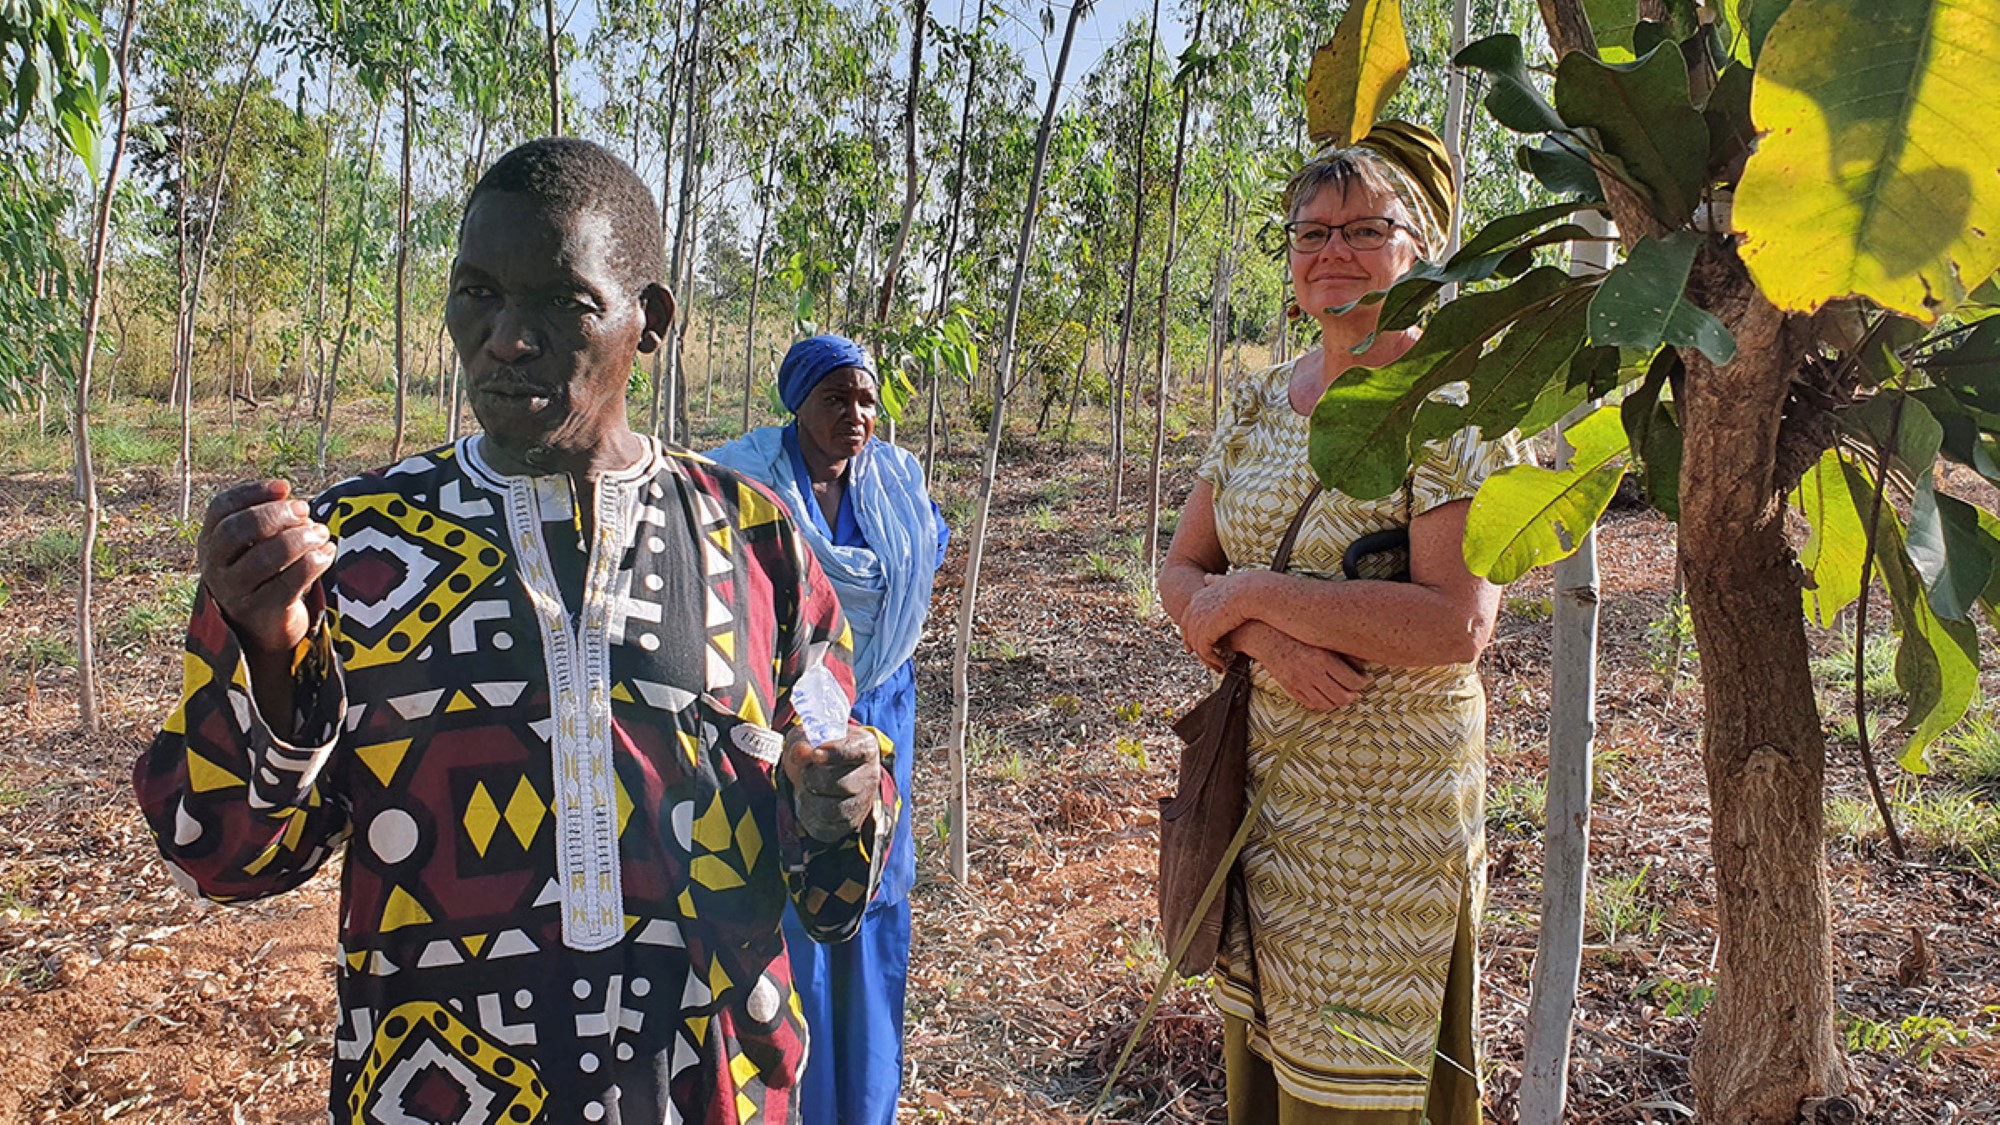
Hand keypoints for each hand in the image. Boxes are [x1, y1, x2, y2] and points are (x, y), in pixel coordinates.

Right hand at [197, 480, 334, 659]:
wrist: (264, 626)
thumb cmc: (266, 573)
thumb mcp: (258, 544)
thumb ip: (268, 519)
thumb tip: (286, 493)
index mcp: (210, 542)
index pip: (221, 508)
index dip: (252, 492)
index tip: (284, 487)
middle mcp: (215, 567)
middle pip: (238, 530)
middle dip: (276, 515)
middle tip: (305, 511)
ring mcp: (234, 592)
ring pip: (264, 558)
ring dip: (299, 539)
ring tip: (322, 533)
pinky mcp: (260, 612)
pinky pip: (287, 583)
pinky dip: (312, 563)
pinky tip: (327, 553)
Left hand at [784, 725, 880, 842]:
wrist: (821, 772)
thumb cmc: (817, 749)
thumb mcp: (807, 737)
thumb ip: (802, 741)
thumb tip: (800, 753)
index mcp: (865, 747)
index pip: (856, 752)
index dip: (835, 753)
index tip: (816, 754)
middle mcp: (870, 776)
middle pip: (841, 784)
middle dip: (813, 777)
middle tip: (806, 770)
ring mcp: (862, 802)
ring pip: (830, 809)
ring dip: (808, 797)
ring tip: (806, 786)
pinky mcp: (850, 823)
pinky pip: (824, 826)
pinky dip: (808, 814)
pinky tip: (809, 800)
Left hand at [1178, 572, 1253, 667]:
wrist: (1250, 593)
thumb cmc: (1244, 587)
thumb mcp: (1225, 581)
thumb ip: (1215, 581)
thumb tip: (1207, 578)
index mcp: (1198, 597)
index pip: (1188, 618)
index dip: (1191, 632)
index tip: (1194, 643)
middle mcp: (1194, 609)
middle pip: (1188, 632)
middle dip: (1194, 646)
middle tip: (1205, 658)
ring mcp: (1198, 621)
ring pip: (1197, 645)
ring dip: (1207, 658)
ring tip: (1218, 665)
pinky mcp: (1205, 633)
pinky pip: (1204, 651)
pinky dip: (1212, 660)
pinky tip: (1222, 664)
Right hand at [1263, 635, 1371, 711]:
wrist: (1267, 637)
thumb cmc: (1297, 634)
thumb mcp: (1322, 638)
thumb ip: (1342, 652)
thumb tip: (1363, 666)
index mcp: (1323, 658)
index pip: (1353, 681)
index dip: (1363, 682)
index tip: (1365, 679)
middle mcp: (1312, 673)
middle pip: (1343, 697)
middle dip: (1353, 695)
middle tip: (1356, 689)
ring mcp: (1301, 684)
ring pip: (1328, 704)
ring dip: (1339, 701)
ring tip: (1344, 693)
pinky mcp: (1292, 689)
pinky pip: (1312, 704)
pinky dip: (1323, 703)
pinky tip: (1327, 695)